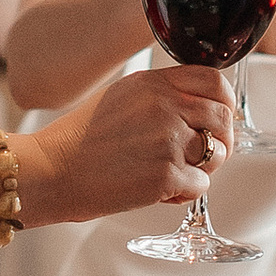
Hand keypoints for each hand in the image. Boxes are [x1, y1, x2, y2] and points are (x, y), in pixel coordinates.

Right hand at [27, 62, 238, 221]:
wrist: (51, 171)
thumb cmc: (80, 141)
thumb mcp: (120, 97)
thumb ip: (159, 96)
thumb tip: (196, 105)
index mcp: (153, 83)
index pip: (214, 80)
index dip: (224, 101)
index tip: (219, 118)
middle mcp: (165, 106)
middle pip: (223, 118)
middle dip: (221, 141)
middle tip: (204, 156)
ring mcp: (168, 140)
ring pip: (217, 155)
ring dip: (201, 169)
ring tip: (172, 174)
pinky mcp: (166, 174)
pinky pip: (200, 186)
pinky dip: (183, 194)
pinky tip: (158, 191)